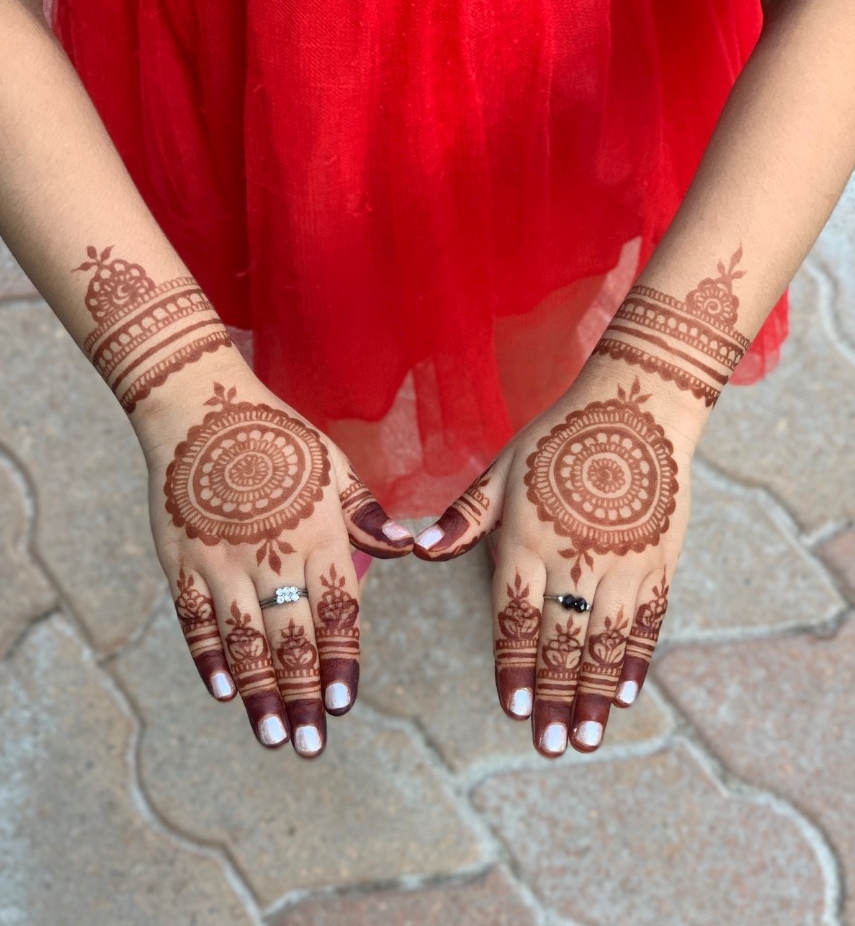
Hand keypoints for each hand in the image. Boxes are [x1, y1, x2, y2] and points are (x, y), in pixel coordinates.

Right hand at [137, 362, 413, 755]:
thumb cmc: (280, 439)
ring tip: (273, 735)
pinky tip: (221, 691)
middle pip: (290, 638)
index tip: (345, 704)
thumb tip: (411, 548)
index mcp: (316, 535)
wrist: (202, 409)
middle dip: (304, 696)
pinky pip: (194, 619)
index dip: (341, 660)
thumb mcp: (334, 468)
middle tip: (312, 744)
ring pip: (244, 640)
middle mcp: (270, 556)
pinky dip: (208, 657)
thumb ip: (367, 516)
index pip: (335, 611)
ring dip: (259, 692)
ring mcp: (221, 561)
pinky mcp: (182, 561)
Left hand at [414, 364, 702, 755]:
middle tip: (547, 746)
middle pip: (561, 638)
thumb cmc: (557, 440)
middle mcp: (574, 556)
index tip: (513, 709)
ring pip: (605, 640)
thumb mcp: (502, 469)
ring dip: (592, 693)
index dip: (513, 665)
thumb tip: (418, 549)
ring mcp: (621, 561)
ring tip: (585, 738)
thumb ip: (465, 517)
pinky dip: (635, 659)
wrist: (635, 407)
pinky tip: (624, 695)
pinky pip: (646, 620)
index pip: (515, 615)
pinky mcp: (657, 559)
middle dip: (552, 696)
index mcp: (527, 538)